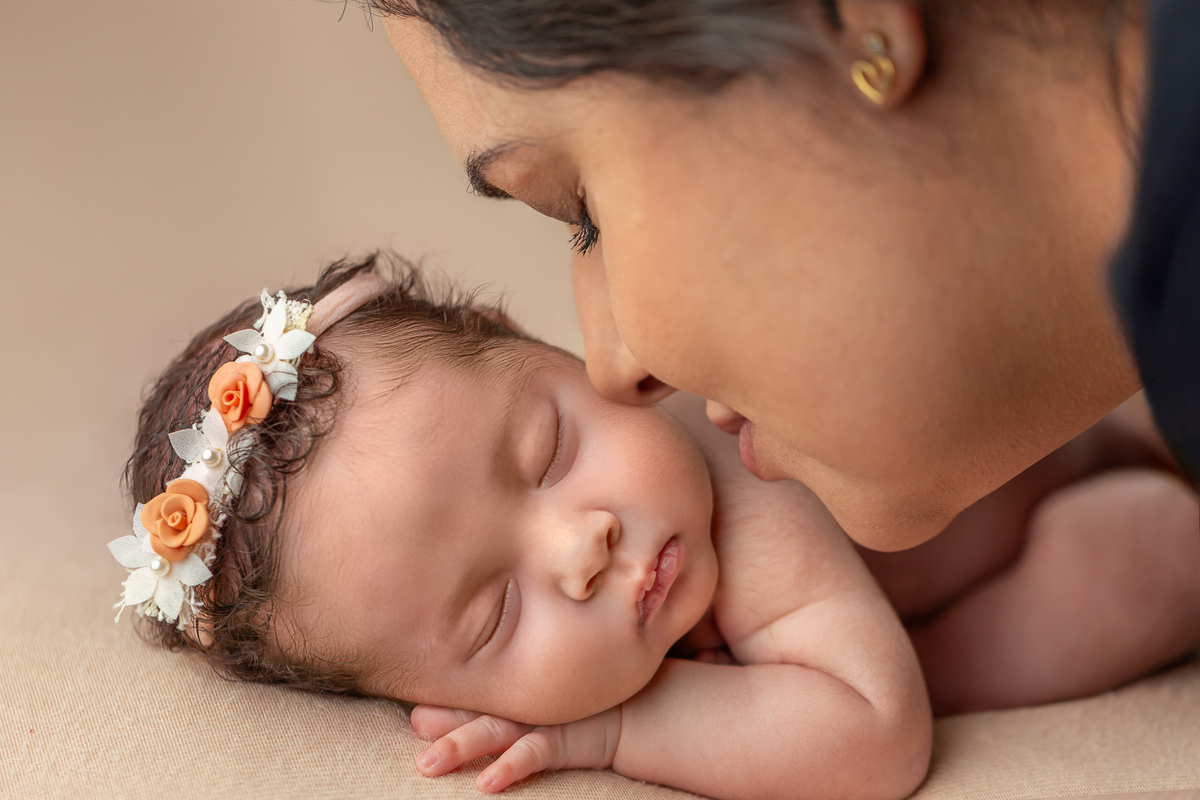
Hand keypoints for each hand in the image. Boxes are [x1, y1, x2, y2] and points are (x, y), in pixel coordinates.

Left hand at [411, 704, 621, 792]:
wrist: (629, 711)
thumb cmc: (567, 707)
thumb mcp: (524, 704)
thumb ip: (481, 706)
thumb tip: (418, 715)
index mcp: (503, 690)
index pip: (463, 692)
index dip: (437, 698)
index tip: (411, 709)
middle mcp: (516, 702)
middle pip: (472, 709)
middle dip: (441, 720)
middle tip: (413, 727)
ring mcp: (539, 719)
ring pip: (493, 730)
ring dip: (461, 745)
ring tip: (428, 764)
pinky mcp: (563, 741)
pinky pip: (533, 754)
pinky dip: (510, 766)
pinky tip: (487, 783)